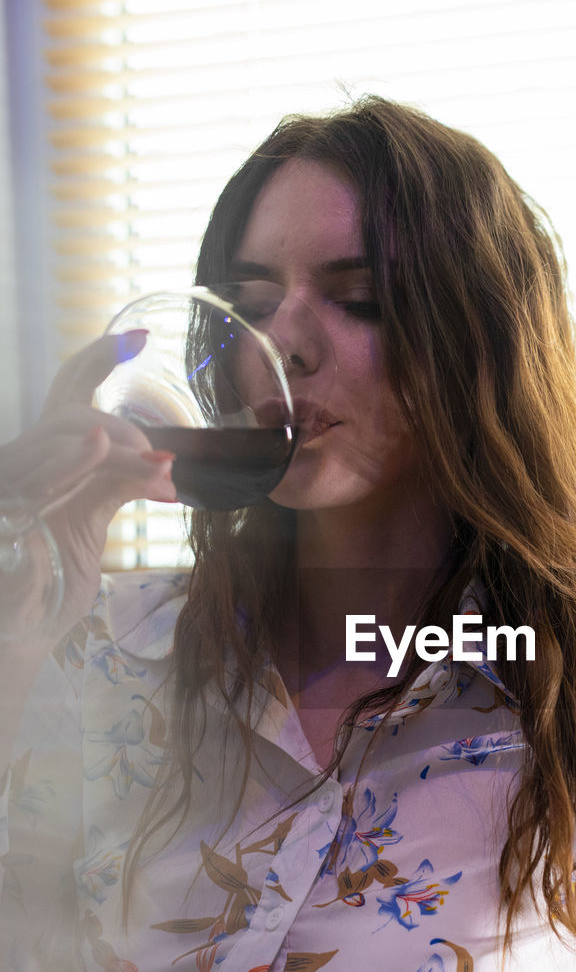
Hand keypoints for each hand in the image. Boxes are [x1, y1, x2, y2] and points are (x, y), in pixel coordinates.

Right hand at [0, 329, 175, 643]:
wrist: (11, 635)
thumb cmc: (47, 587)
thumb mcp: (88, 527)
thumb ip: (115, 487)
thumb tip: (163, 466)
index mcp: (44, 459)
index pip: (69, 394)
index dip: (99, 359)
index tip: (140, 336)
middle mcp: (21, 460)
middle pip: (71, 412)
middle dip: (122, 427)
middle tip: (162, 461)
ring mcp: (9, 481)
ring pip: (66, 437)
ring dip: (118, 451)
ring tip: (158, 472)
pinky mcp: (5, 505)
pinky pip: (40, 472)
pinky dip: (71, 458)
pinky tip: (98, 445)